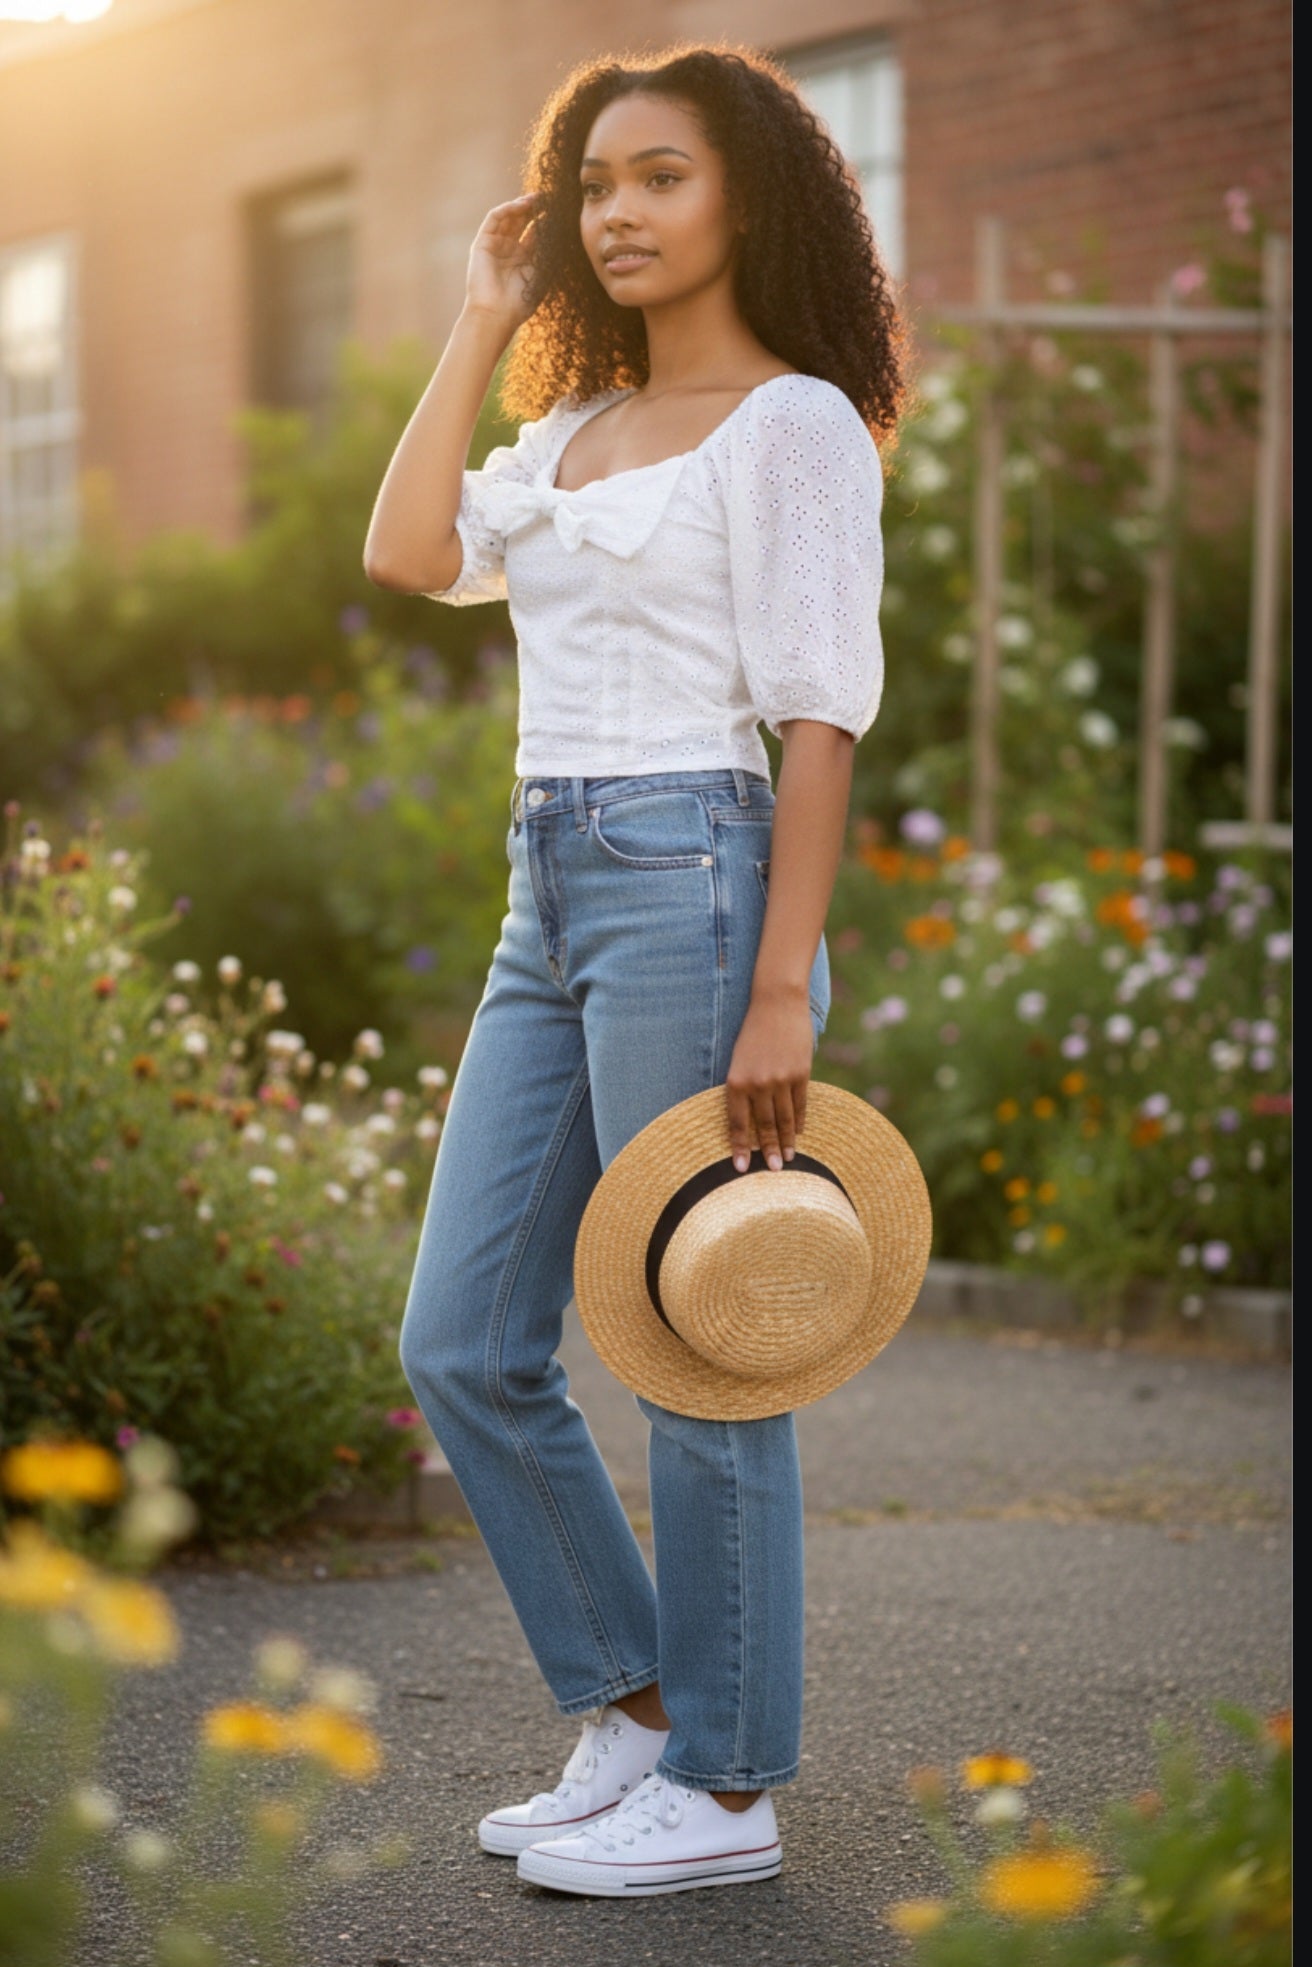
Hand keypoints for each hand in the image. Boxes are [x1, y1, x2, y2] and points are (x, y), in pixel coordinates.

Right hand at [464, 192, 546, 330]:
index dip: (546, 220)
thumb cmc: (520, 302)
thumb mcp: (540, 273)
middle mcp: (508, 250)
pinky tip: (522, 205)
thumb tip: (558, 230)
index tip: (560, 211)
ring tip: (538, 198)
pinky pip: (494, 219)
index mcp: (523, 260)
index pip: (534, 233)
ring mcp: (494, 246)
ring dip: (522, 205)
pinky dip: (507, 209)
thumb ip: (547, 252)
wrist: (497, 314)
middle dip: (534, 209)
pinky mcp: (482, 243)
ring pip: (508, 218)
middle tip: (550, 199)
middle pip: (521, 222)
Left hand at [723, 990, 813, 1173]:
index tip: (741, 1168)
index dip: (740, 1146)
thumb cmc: (753, 1032)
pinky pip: (800, 1104)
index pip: (738, 1122)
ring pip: (783, 1118)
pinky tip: (799, 1133)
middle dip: (768, 1150)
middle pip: (763, 1125)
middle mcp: (758, 1083)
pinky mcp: (800, 1073)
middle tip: (773, 1170)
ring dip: (786, 1141)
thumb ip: (742, 1087)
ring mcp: (781, 1079)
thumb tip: (748, 1119)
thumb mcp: (738, 1059)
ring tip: (789, 1159)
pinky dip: (800, 1120)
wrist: (776, 1003)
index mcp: (736, 1081)